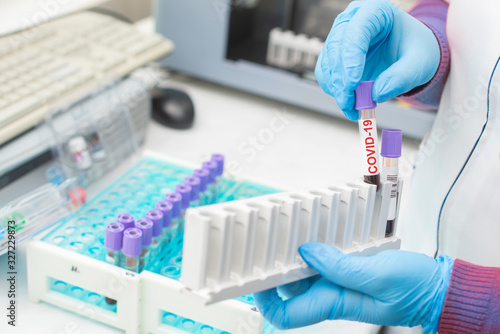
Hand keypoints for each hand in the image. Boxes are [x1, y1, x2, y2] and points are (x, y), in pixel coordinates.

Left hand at [254, 242, 453, 332]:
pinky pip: (322, 258)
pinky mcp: (346, 269)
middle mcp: (330, 293)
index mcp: (333, 303)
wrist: (434, 287)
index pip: (285, 315)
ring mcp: (337, 281)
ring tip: (289, 231)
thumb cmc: (413, 288)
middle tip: (269, 243)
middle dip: (275, 267)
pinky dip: (316, 246)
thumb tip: (306, 253)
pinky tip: (317, 231)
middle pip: (288, 287)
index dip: (264, 301)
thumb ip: (340, 266)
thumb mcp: (377, 276)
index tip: (254, 279)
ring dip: (294, 253)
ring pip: (303, 269)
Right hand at [315, 0, 439, 119]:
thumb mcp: (419, 63)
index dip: (351, 59)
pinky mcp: (334, 56)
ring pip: (327, 64)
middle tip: (350, 103)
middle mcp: (352, 21)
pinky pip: (326, 74)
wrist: (411, 53)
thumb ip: (402, 78)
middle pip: (336, 48)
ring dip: (336, 89)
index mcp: (375, 11)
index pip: (356, 32)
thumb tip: (377, 94)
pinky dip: (334, 91)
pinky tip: (349, 102)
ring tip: (353, 107)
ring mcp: (340, 38)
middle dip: (340, 80)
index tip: (353, 84)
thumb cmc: (416, 49)